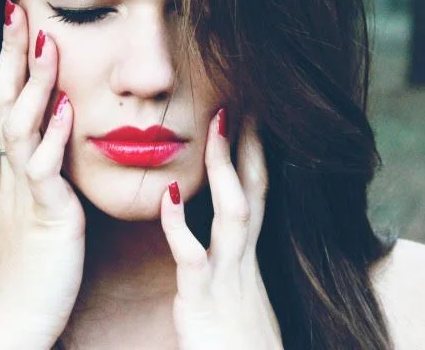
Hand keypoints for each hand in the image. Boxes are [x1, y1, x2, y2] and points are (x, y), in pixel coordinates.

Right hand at [0, 1, 84, 349]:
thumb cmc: (31, 268)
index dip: (9, 60)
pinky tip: (65, 111)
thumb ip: (43, 171)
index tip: (18, 17)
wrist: (12, 321)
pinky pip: (45, 173)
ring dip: (34, 84)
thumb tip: (57, 133)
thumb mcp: (35, 208)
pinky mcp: (44, 219)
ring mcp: (24, 193)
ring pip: (20, 127)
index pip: (6, 101)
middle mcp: (12, 173)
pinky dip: (53, 139)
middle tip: (17, 7)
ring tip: (47, 42)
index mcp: (13, 168)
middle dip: (10, 54)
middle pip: (4, 101)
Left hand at [160, 111, 281, 349]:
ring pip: (234, 213)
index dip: (255, 153)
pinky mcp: (204, 302)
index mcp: (248, 257)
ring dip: (225, 169)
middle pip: (254, 190)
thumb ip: (230, 265)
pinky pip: (193, 258)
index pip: (256, 193)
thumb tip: (221, 242)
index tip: (250, 114)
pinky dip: (181, 225)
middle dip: (251, 145)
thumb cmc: (240, 345)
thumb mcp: (241, 297)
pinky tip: (167, 196)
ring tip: (216, 127)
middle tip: (241, 98)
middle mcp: (244, 260)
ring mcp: (228, 278)